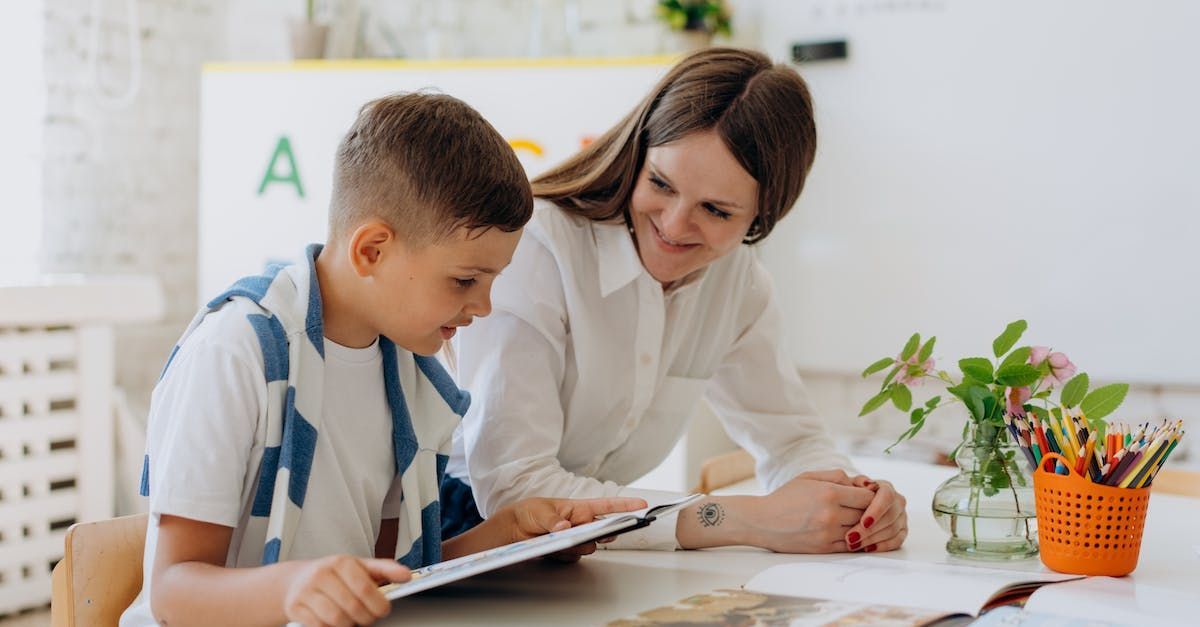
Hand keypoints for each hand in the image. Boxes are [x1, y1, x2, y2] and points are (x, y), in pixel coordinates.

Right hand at [282, 555, 409, 626]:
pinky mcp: (295, 607)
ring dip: (349, 625)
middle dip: (366, 618)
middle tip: (368, 617)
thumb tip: (406, 576)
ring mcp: (306, 591)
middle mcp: (322, 574)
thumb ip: (385, 570)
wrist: (297, 579)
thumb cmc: (335, 574)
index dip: (378, 604)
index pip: (365, 588)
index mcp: (341, 562)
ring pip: (337, 620)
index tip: (384, 610)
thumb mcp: (360, 567)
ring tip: (352, 619)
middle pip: (352, 607)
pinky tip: (335, 622)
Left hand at [489, 496, 647, 561]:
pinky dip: (565, 554)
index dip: (625, 506)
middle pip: (602, 531)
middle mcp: (581, 523)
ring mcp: (575, 538)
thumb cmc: (529, 512)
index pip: (607, 506)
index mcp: (579, 508)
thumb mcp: (540, 512)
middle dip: (603, 534)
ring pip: (589, 546)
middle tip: (603, 534)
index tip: (642, 505)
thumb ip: (553, 521)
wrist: (514, 530)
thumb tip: (564, 528)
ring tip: (562, 541)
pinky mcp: (567, 551)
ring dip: (579, 545)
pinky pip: (574, 556)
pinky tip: (552, 548)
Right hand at [747, 469, 875, 552]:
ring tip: (856, 522)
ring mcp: (827, 533)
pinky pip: (849, 546)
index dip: (870, 497)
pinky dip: (852, 540)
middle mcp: (831, 514)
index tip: (866, 497)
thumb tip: (862, 484)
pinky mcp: (823, 548)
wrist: (762, 521)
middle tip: (865, 510)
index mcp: (829, 493)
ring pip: (860, 532)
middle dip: (868, 512)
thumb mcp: (808, 477)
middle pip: (866, 515)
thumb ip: (837, 476)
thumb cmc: (785, 496)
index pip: (867, 498)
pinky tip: (848, 533)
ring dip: (861, 528)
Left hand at [842, 478, 907, 552]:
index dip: (877, 510)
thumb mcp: (846, 485)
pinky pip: (896, 541)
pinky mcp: (901, 531)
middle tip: (851, 538)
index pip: (887, 497)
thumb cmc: (846, 494)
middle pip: (890, 516)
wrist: (848, 505)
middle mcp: (897, 501)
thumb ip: (855, 483)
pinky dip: (881, 546)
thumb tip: (867, 484)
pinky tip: (866, 548)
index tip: (864, 523)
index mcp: (885, 488)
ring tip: (853, 544)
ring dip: (872, 539)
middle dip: (870, 530)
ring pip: (892, 530)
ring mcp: (901, 517)